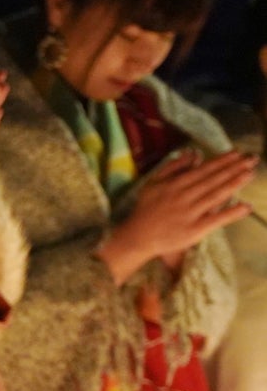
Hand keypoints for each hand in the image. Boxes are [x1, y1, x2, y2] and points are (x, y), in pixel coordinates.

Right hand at [98, 150, 255, 283]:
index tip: (237, 153)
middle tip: (252, 159)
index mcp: (175, 184)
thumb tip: (193, 154)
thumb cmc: (146, 209)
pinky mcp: (194, 230)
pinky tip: (246, 207)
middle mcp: (184, 197)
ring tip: (250, 174)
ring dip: (235, 184)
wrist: (137, 236)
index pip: (203, 170)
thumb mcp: (154, 183)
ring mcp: (190, 213)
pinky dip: (231, 213)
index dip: (222, 161)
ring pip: (216, 196)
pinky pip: (216, 220)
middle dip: (234, 168)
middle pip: (213, 180)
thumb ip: (173, 167)